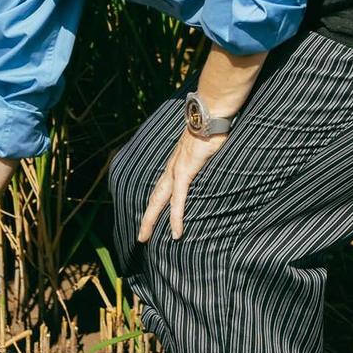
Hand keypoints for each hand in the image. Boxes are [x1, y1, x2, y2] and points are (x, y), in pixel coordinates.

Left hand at [137, 127, 230, 242]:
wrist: (210, 114)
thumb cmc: (210, 127)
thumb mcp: (205, 147)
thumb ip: (203, 157)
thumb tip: (208, 159)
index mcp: (175, 163)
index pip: (161, 188)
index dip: (155, 204)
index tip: (152, 217)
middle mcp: (171, 168)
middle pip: (155, 198)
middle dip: (146, 218)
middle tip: (141, 236)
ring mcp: (176, 170)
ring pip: (159, 201)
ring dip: (151, 220)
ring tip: (144, 237)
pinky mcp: (185, 171)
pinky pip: (178, 200)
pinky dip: (176, 217)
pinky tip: (176, 232)